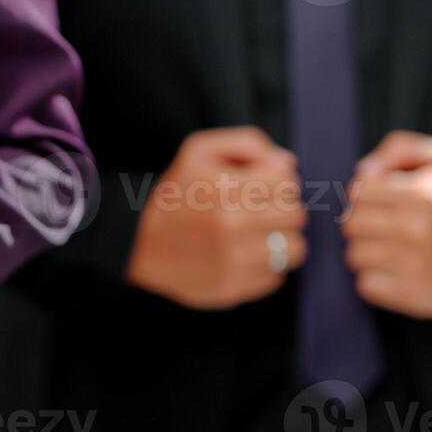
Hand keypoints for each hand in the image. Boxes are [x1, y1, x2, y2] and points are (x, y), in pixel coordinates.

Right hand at [126, 127, 308, 309]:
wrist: (135, 244)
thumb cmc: (173, 195)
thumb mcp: (198, 151)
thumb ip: (247, 143)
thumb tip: (288, 163)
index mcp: (225, 188)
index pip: (286, 180)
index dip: (274, 179)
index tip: (257, 185)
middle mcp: (232, 226)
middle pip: (296, 214)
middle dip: (280, 208)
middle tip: (258, 211)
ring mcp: (233, 261)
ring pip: (294, 249)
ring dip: (281, 240)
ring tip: (259, 236)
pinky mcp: (231, 288)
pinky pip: (276, 277)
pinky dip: (265, 267)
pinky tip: (243, 257)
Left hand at [343, 131, 431, 318]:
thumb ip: (399, 148)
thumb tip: (363, 170)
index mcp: (422, 195)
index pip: (358, 192)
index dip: (367, 194)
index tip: (385, 200)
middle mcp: (416, 230)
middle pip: (350, 224)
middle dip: (364, 222)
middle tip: (388, 225)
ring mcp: (413, 266)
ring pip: (354, 255)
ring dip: (368, 252)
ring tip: (395, 248)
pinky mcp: (411, 295)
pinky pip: (365, 285)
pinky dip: (376, 278)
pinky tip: (398, 270)